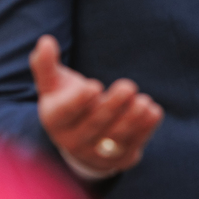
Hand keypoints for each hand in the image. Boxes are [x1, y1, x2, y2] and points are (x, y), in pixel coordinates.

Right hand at [30, 35, 162, 175]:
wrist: (81, 137)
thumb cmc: (66, 101)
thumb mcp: (54, 85)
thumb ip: (46, 64)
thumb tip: (45, 41)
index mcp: (56, 120)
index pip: (65, 113)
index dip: (79, 102)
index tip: (94, 85)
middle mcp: (74, 140)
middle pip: (94, 125)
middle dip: (112, 107)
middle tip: (128, 86)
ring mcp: (97, 153)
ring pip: (115, 138)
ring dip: (132, 119)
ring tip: (143, 101)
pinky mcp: (120, 158)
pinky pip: (133, 145)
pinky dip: (145, 130)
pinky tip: (153, 111)